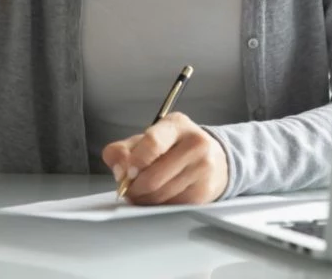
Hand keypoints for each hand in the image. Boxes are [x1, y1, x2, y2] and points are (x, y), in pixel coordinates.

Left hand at [101, 112, 228, 204]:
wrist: (213, 159)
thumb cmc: (173, 148)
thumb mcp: (146, 138)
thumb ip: (123, 150)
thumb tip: (118, 170)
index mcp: (177, 125)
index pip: (153, 143)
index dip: (134, 162)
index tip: (125, 172)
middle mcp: (195, 144)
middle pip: (153, 177)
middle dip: (133, 187)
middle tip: (127, 188)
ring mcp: (202, 169)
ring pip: (160, 195)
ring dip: (143, 199)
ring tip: (141, 192)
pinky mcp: (204, 192)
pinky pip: (170, 206)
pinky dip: (157, 205)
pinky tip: (158, 196)